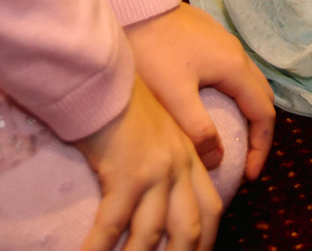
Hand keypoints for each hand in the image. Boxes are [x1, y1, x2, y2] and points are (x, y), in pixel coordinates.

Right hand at [74, 83, 219, 250]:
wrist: (104, 77)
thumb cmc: (121, 102)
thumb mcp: (156, 130)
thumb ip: (166, 159)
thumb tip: (158, 194)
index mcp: (188, 156)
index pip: (211, 207)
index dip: (207, 239)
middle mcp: (177, 167)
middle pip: (190, 227)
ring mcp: (154, 172)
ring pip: (152, 235)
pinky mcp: (126, 174)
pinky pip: (113, 224)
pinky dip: (100, 247)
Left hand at [125, 2, 275, 184]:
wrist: (134, 2)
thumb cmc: (151, 48)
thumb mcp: (173, 95)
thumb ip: (198, 129)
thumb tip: (219, 158)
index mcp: (235, 67)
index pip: (264, 114)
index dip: (262, 148)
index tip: (250, 175)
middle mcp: (237, 53)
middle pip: (262, 97)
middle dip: (259, 132)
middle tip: (246, 160)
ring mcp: (223, 42)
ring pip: (247, 83)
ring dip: (246, 112)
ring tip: (231, 137)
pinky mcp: (207, 37)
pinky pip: (232, 72)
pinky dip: (233, 96)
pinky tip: (211, 106)